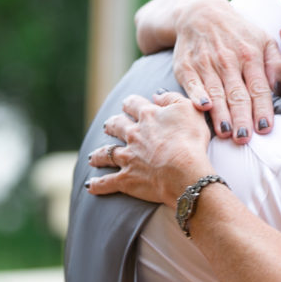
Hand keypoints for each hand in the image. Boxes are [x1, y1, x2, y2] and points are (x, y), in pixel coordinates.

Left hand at [86, 91, 214, 205]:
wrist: (185, 171)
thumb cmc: (190, 140)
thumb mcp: (189, 109)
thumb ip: (172, 98)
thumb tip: (157, 95)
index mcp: (148, 116)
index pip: (133, 104)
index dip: (130, 104)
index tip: (128, 105)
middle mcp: (133, 134)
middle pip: (116, 126)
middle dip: (111, 125)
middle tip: (108, 127)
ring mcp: (128, 157)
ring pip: (107, 153)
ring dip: (98, 155)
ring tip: (93, 157)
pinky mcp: (126, 179)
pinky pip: (107, 182)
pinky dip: (98, 185)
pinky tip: (90, 186)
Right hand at [135, 0, 280, 142]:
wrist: (200, 13)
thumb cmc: (238, 33)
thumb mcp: (264, 40)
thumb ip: (276, 65)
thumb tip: (278, 90)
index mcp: (250, 55)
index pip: (259, 88)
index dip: (262, 109)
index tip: (265, 128)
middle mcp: (228, 60)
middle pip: (237, 94)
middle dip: (241, 118)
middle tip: (244, 139)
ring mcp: (206, 63)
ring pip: (216, 93)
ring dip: (220, 114)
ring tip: (226, 133)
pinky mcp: (186, 66)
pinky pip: (192, 84)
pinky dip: (196, 95)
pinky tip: (202, 108)